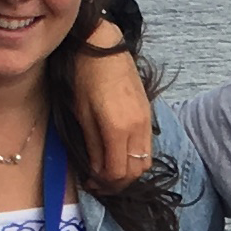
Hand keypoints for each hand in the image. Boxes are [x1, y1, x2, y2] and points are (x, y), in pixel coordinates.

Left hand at [72, 32, 154, 189]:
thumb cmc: (84, 76)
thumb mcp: (82, 114)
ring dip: (129, 171)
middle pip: (136, 171)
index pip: (118, 172)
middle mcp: (138, 127)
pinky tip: (118, 152)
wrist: (102, 45)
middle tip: (99, 183)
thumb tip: (97, 171)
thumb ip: (93, 146)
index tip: (90, 184)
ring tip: (109, 170)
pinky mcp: (149, 113)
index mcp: (118, 129)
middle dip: (118, 183)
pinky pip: (147, 146)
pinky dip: (135, 157)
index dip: (104, 184)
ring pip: (146, 161)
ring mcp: (147, 120)